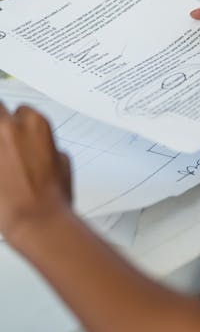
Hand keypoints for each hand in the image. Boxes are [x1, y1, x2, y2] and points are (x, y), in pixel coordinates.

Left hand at [0, 103, 71, 245]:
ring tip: (4, 160)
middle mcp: (10, 127)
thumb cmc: (52, 197)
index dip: (19, 126)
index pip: (21, 110)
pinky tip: (1, 173)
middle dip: (2, 125)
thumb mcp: (62, 163)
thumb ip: (47, 147)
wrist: (37, 221)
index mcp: (36, 124)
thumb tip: (40, 150)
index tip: (17, 137)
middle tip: (6, 145)